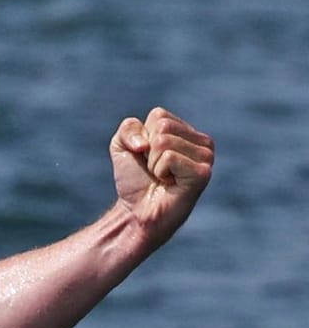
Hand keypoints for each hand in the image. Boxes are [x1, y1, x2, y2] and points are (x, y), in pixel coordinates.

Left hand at [110, 107, 213, 250]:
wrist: (137, 212)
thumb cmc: (135, 180)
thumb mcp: (122, 147)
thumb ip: (129, 128)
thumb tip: (146, 142)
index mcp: (187, 132)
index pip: (159, 115)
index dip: (142, 137)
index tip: (147, 158)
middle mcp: (202, 141)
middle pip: (162, 127)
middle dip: (148, 151)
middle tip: (155, 170)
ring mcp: (206, 156)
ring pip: (164, 142)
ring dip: (153, 163)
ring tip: (162, 177)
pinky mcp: (203, 172)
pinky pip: (169, 157)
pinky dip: (160, 171)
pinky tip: (170, 183)